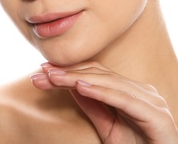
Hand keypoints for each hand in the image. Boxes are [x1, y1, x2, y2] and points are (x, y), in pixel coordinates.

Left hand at [31, 61, 177, 142]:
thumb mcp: (107, 126)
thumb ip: (93, 105)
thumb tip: (70, 85)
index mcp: (131, 90)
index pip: (95, 73)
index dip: (69, 70)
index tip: (43, 70)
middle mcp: (142, 91)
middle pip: (98, 75)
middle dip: (67, 73)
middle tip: (41, 73)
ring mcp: (151, 101)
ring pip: (108, 83)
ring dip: (77, 79)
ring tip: (54, 78)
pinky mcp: (156, 116)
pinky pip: (124, 100)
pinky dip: (101, 92)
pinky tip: (80, 87)